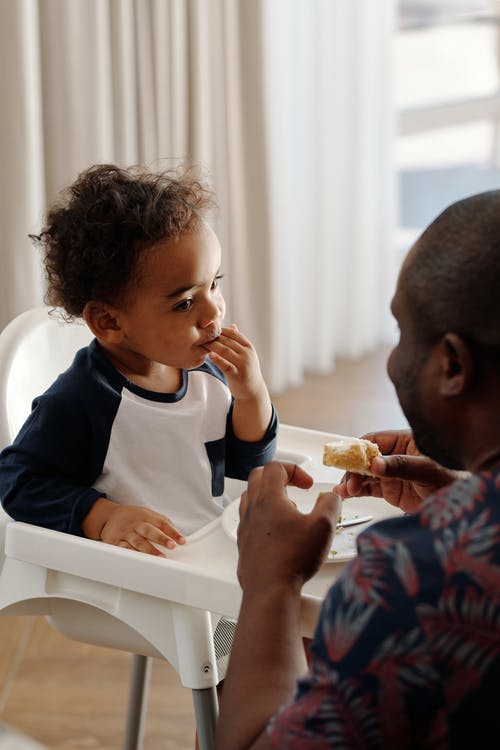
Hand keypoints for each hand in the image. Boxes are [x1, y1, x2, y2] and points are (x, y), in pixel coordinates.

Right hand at [99, 504, 184, 555]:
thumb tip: (177, 536)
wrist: (110, 516)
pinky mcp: (117, 542)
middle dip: (161, 538)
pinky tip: (140, 560)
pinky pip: (125, 549)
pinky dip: (132, 555)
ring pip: (138, 542)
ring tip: (160, 557)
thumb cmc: (134, 517)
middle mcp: (136, 524)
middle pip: (150, 531)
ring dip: (149, 550)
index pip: (162, 523)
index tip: (182, 541)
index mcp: (146, 517)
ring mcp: (126, 533)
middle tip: (172, 546)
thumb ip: (162, 524)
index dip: (173, 532)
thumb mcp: (148, 515)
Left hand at [203, 324, 266, 401]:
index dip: (221, 330)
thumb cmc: (247, 371)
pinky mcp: (237, 375)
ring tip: (202, 343)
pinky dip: (216, 359)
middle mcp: (247, 354)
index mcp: (249, 347)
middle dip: (214, 337)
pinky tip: (209, 355)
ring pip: (225, 351)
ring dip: (212, 346)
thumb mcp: (246, 354)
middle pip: (227, 341)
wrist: (253, 391)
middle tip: (202, 335)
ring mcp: (243, 365)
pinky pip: (225, 365)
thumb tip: (232, 325)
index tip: (210, 329)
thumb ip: (239, 341)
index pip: (234, 333)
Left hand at [237, 462, 340, 592]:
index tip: (307, 484)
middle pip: (258, 476)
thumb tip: (331, 495)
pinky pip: (249, 519)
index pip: (275, 467)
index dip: (294, 469)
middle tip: (295, 487)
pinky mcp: (244, 543)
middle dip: (278, 476)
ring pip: (250, 497)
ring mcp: (245, 526)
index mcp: (269, 498)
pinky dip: (263, 516)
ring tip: (289, 510)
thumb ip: (330, 504)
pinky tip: (279, 531)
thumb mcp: (323, 526)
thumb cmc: (293, 559)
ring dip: (269, 496)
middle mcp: (253, 509)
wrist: (269, 592)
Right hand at [335, 430, 458, 512]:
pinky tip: (346, 494)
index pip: (375, 440)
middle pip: (365, 458)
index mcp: (404, 441)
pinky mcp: (391, 490)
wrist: (463, 505)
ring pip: (364, 474)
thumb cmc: (453, 478)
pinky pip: (369, 488)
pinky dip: (357, 490)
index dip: (359, 449)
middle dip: (353, 469)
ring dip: (352, 480)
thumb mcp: (427, 469)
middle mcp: (395, 455)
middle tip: (348, 481)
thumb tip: (375, 463)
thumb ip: (401, 466)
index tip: (348, 459)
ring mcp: (392, 473)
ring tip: (344, 491)